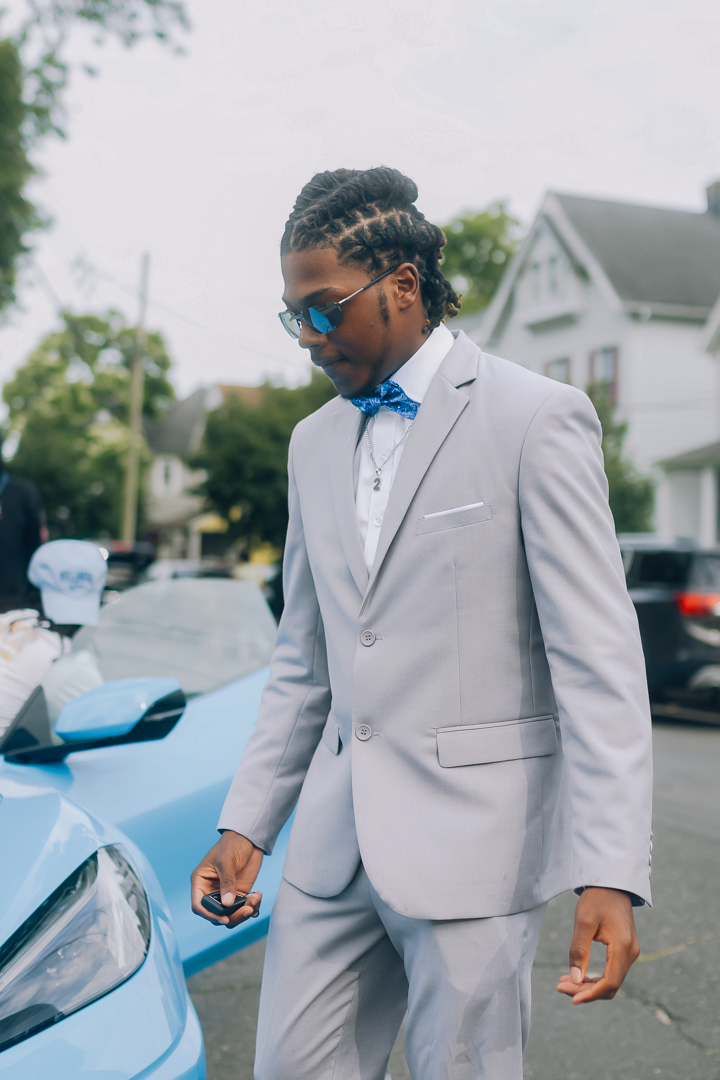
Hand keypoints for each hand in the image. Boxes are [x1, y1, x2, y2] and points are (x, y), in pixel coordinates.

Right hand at [191, 830, 263, 927]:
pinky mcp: (239, 894)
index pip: (199, 905)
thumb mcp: (226, 861)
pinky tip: (258, 896)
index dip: (209, 915)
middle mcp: (211, 891)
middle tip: (247, 909)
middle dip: (232, 916)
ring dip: (243, 914)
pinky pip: (243, 909)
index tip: (224, 918)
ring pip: (230, 916)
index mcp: (201, 882)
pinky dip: (252, 907)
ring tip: (255, 901)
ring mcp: (225, 894)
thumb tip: (226, 904)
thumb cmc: (231, 844)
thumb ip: (227, 882)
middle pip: (216, 915)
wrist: (248, 839)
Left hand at [556, 887, 639, 1003]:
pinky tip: (576, 976)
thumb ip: (579, 951)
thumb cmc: (597, 899)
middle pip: (610, 985)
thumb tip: (575, 979)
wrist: (611, 883)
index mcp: (623, 948)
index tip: (571, 998)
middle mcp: (630, 954)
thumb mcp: (583, 922)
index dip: (591, 994)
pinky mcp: (624, 950)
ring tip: (564, 982)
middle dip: (585, 990)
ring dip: (588, 985)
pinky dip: (594, 977)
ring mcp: (629, 952)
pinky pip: (611, 971)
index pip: (609, 982)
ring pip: (610, 980)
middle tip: (559, 986)